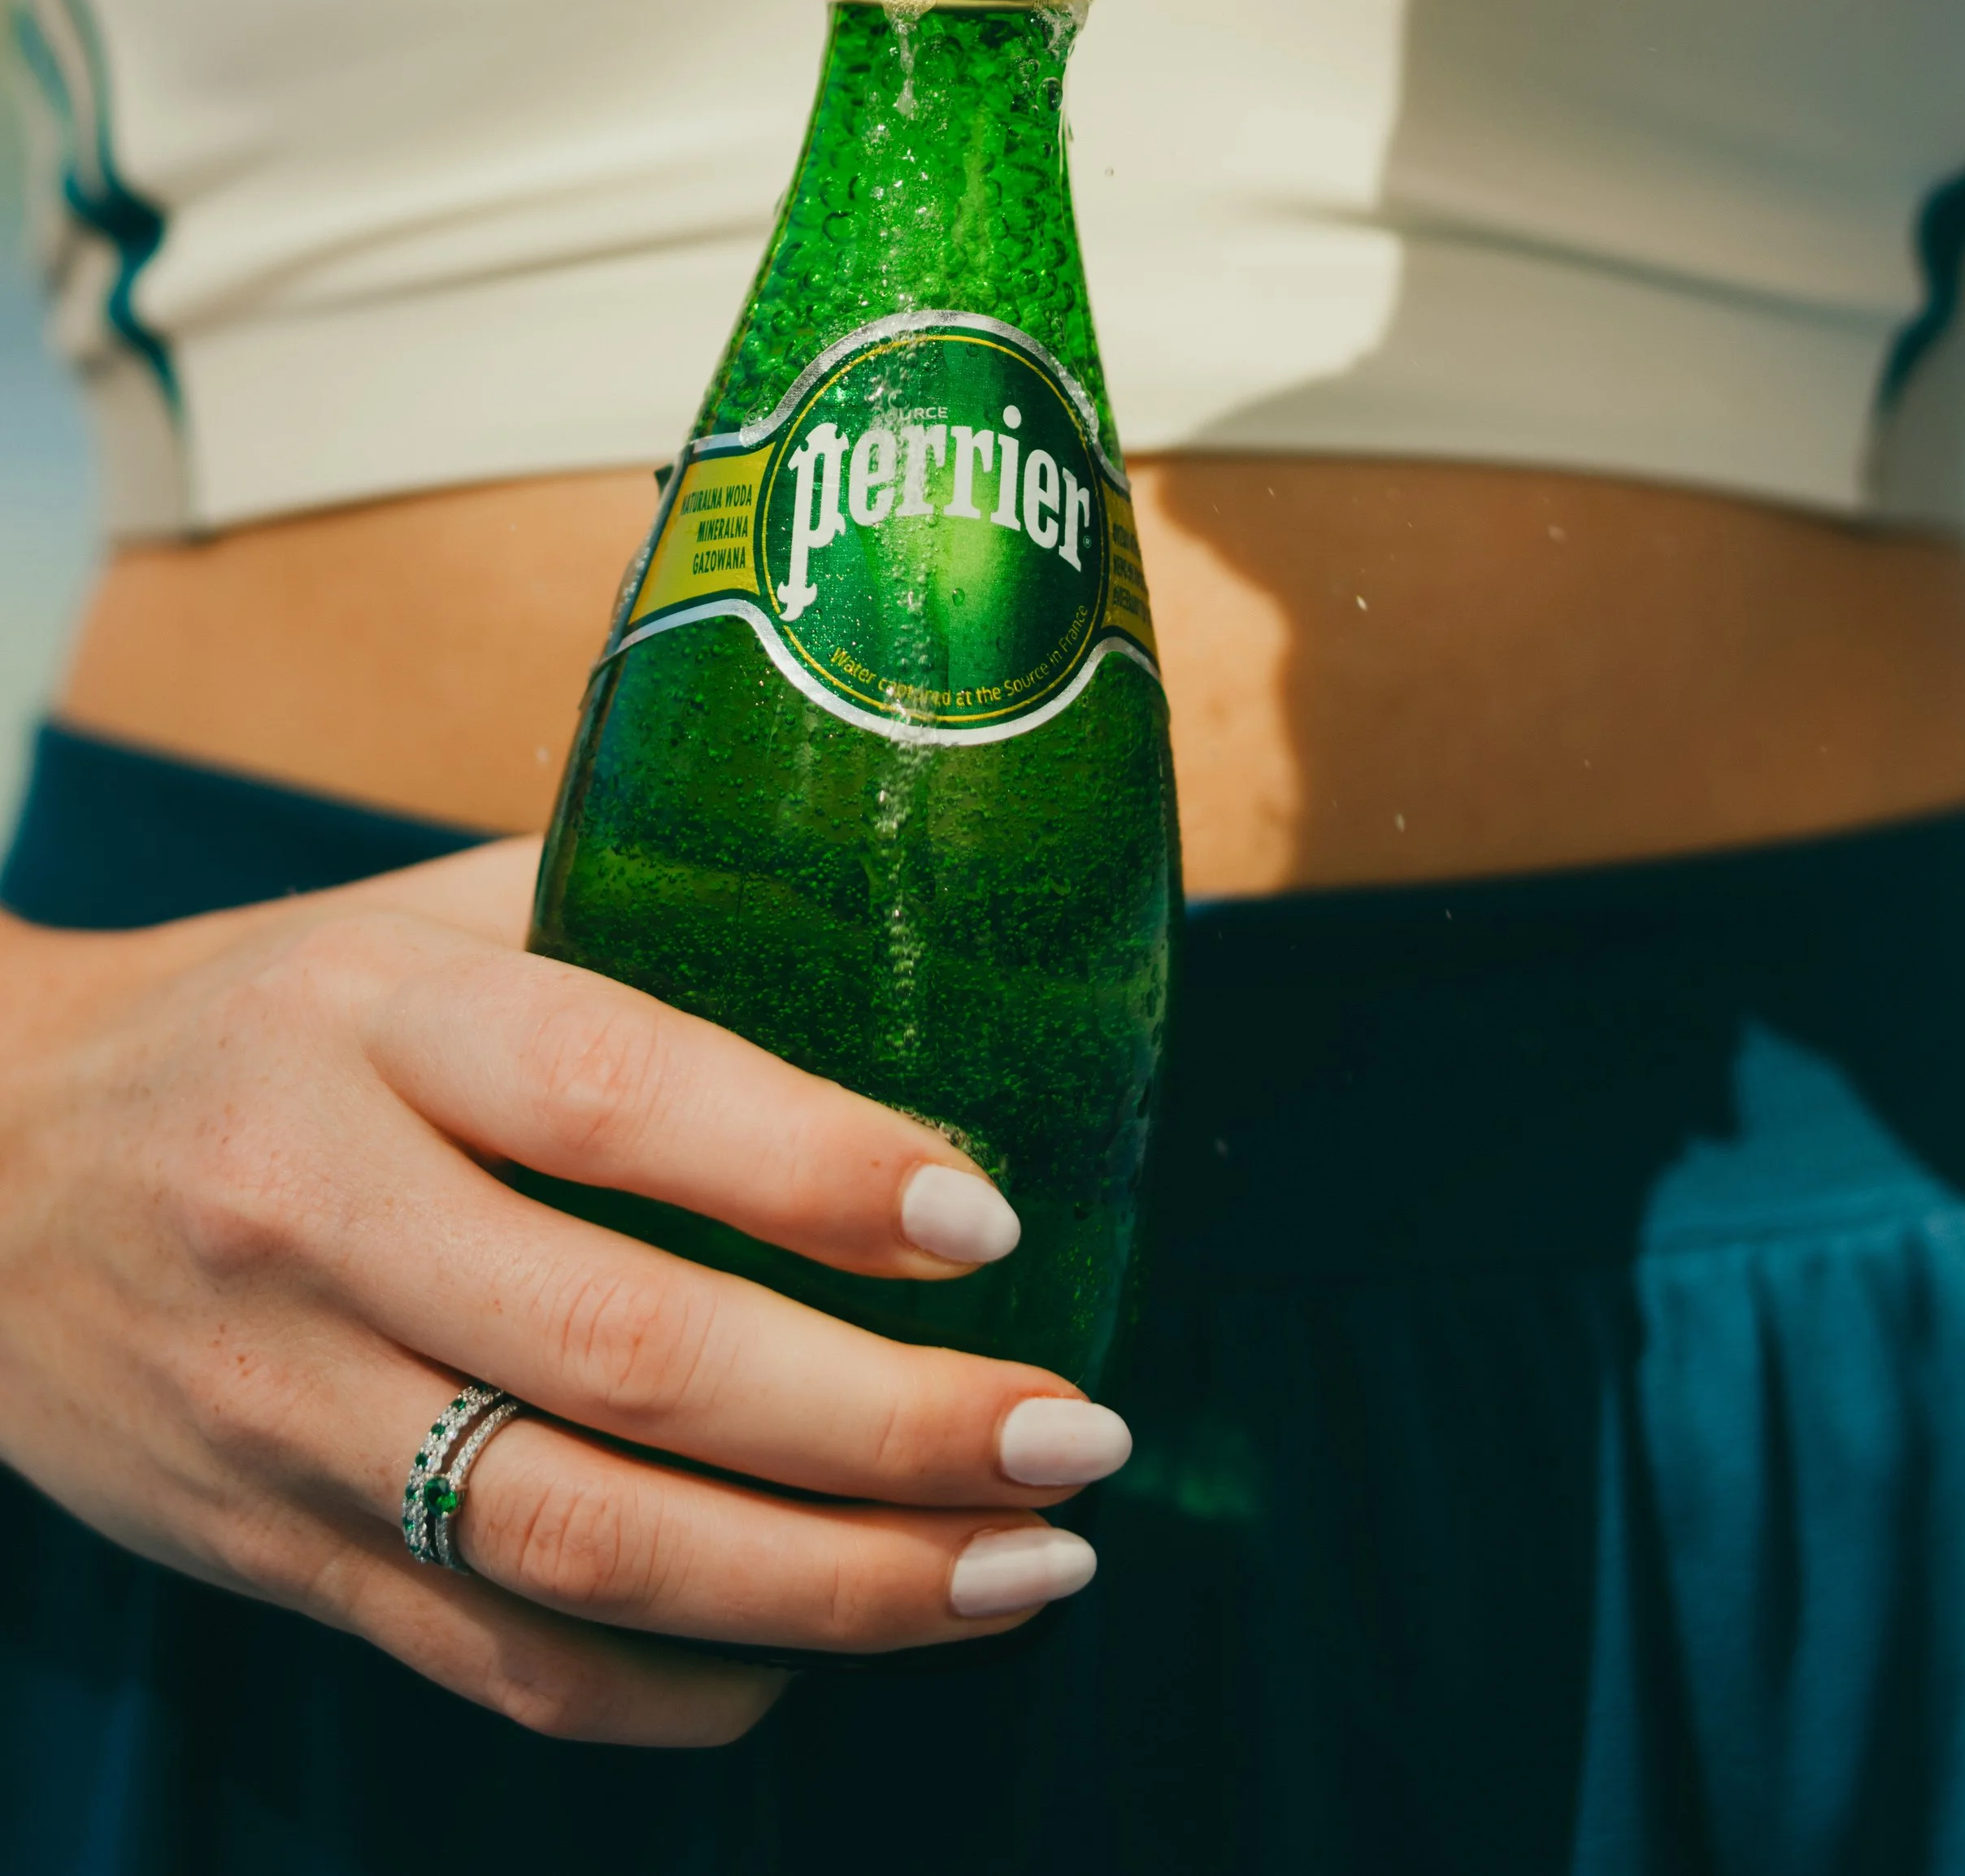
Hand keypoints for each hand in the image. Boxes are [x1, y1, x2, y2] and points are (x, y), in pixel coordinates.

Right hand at [0, 841, 1127, 1743]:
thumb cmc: (256, 1018)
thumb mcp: (410, 921)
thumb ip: (619, 916)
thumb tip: (891, 931)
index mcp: (372, 1024)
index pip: (615, 1093)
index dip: (815, 1164)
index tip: (986, 1221)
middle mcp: (318, 1215)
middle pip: (627, 1355)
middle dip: (885, 1424)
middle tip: (1071, 1438)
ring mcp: (284, 1408)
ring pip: (578, 1542)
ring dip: (829, 1584)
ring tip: (1021, 1570)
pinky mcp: (270, 1551)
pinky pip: (494, 1657)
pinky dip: (679, 1685)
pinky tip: (821, 1653)